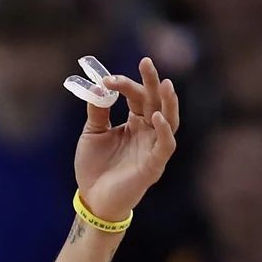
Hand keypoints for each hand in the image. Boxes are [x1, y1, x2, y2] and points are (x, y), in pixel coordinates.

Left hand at [72, 56, 179, 221]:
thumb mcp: (92, 134)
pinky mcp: (154, 165)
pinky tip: (157, 117)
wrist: (93, 199)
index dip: (125, 85)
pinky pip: (166, 145)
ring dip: (167, 102)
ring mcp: (153, 147)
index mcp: (135, 122)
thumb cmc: (95, 167)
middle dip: (152, 82)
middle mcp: (148, 132)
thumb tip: (99, 87)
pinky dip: (164, 131)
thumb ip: (98, 111)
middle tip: (146, 62)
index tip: (108, 79)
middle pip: (156, 102)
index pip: (137, 96)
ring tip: (165, 84)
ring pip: (169, 120)